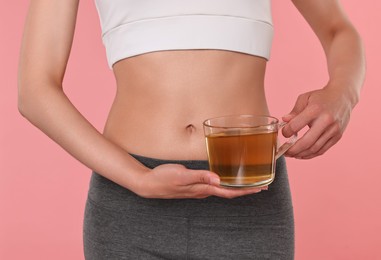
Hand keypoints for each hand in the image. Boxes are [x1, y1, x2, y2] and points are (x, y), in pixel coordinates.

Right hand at [133, 163, 265, 198]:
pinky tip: (224, 178)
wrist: (148, 184)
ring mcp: (198, 189)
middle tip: (260, 186)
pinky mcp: (193, 185)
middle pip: (228, 192)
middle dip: (244, 190)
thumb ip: (199, 176)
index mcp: (203, 188)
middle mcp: (202, 191)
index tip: (260, 189)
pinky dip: (223, 183)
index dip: (245, 191)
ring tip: (246, 182)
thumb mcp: (181, 175)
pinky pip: (213, 186)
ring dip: (235, 187)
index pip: (229, 191)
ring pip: (221, 189)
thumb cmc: (164, 178)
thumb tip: (218, 179)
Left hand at [281, 87, 353, 158]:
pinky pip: (322, 150)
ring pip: (314, 149)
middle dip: (292, 150)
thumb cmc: (321, 97)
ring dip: (300, 154)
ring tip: (291, 155)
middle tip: (284, 152)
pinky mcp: (338, 136)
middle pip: (306, 142)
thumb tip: (284, 121)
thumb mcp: (305, 98)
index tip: (283, 133)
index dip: (286, 132)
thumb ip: (294, 111)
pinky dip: (310, 155)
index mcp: (315, 110)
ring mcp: (333, 130)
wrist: (343, 96)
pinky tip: (302, 155)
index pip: (296, 126)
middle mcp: (326, 121)